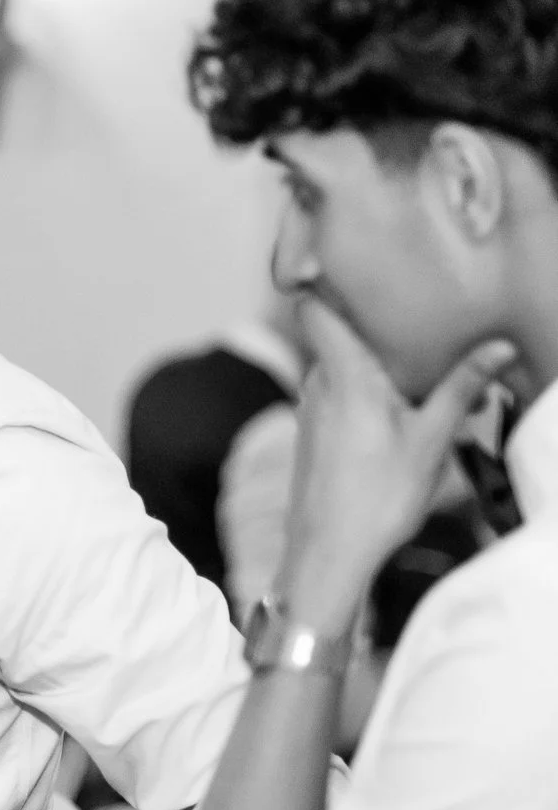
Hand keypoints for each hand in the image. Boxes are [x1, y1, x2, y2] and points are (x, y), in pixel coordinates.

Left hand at [275, 303, 512, 632]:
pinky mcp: (312, 438)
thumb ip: (461, 388)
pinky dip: (363, 390)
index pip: (314, 310)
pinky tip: (395, 403)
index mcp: (342, 375)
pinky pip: (337, 397)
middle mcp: (317, 386)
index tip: (331, 251)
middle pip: (336, 335)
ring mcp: (310, 413)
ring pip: (339, 368)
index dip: (316, 278)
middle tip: (409, 302)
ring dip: (370, 361)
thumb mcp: (431, 439)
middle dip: (369, 321)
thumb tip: (499, 347)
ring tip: (413, 353)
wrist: (326, 558)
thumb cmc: (376, 498)